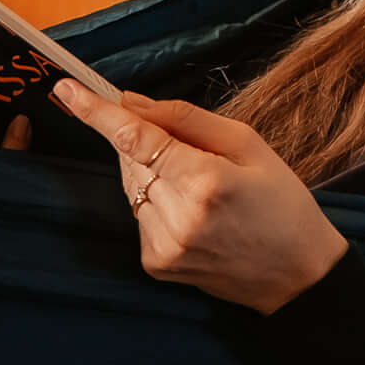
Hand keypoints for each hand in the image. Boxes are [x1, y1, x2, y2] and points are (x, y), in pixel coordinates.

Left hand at [51, 80, 347, 311]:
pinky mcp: (155, 264)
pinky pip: (139, 213)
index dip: (97, 112)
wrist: (297, 275)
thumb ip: (185, 119)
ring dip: (152, 173)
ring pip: (131, 186)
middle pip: (131, 159)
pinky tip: (194, 212)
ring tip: (201, 187)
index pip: (135, 138)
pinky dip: (157, 201)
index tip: (67, 89)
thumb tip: (131, 102)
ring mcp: (163, 246)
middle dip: (145, 142)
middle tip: (190, 150)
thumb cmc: (281, 202)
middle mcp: (177, 217)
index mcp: (205, 181)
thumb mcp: (248, 144)